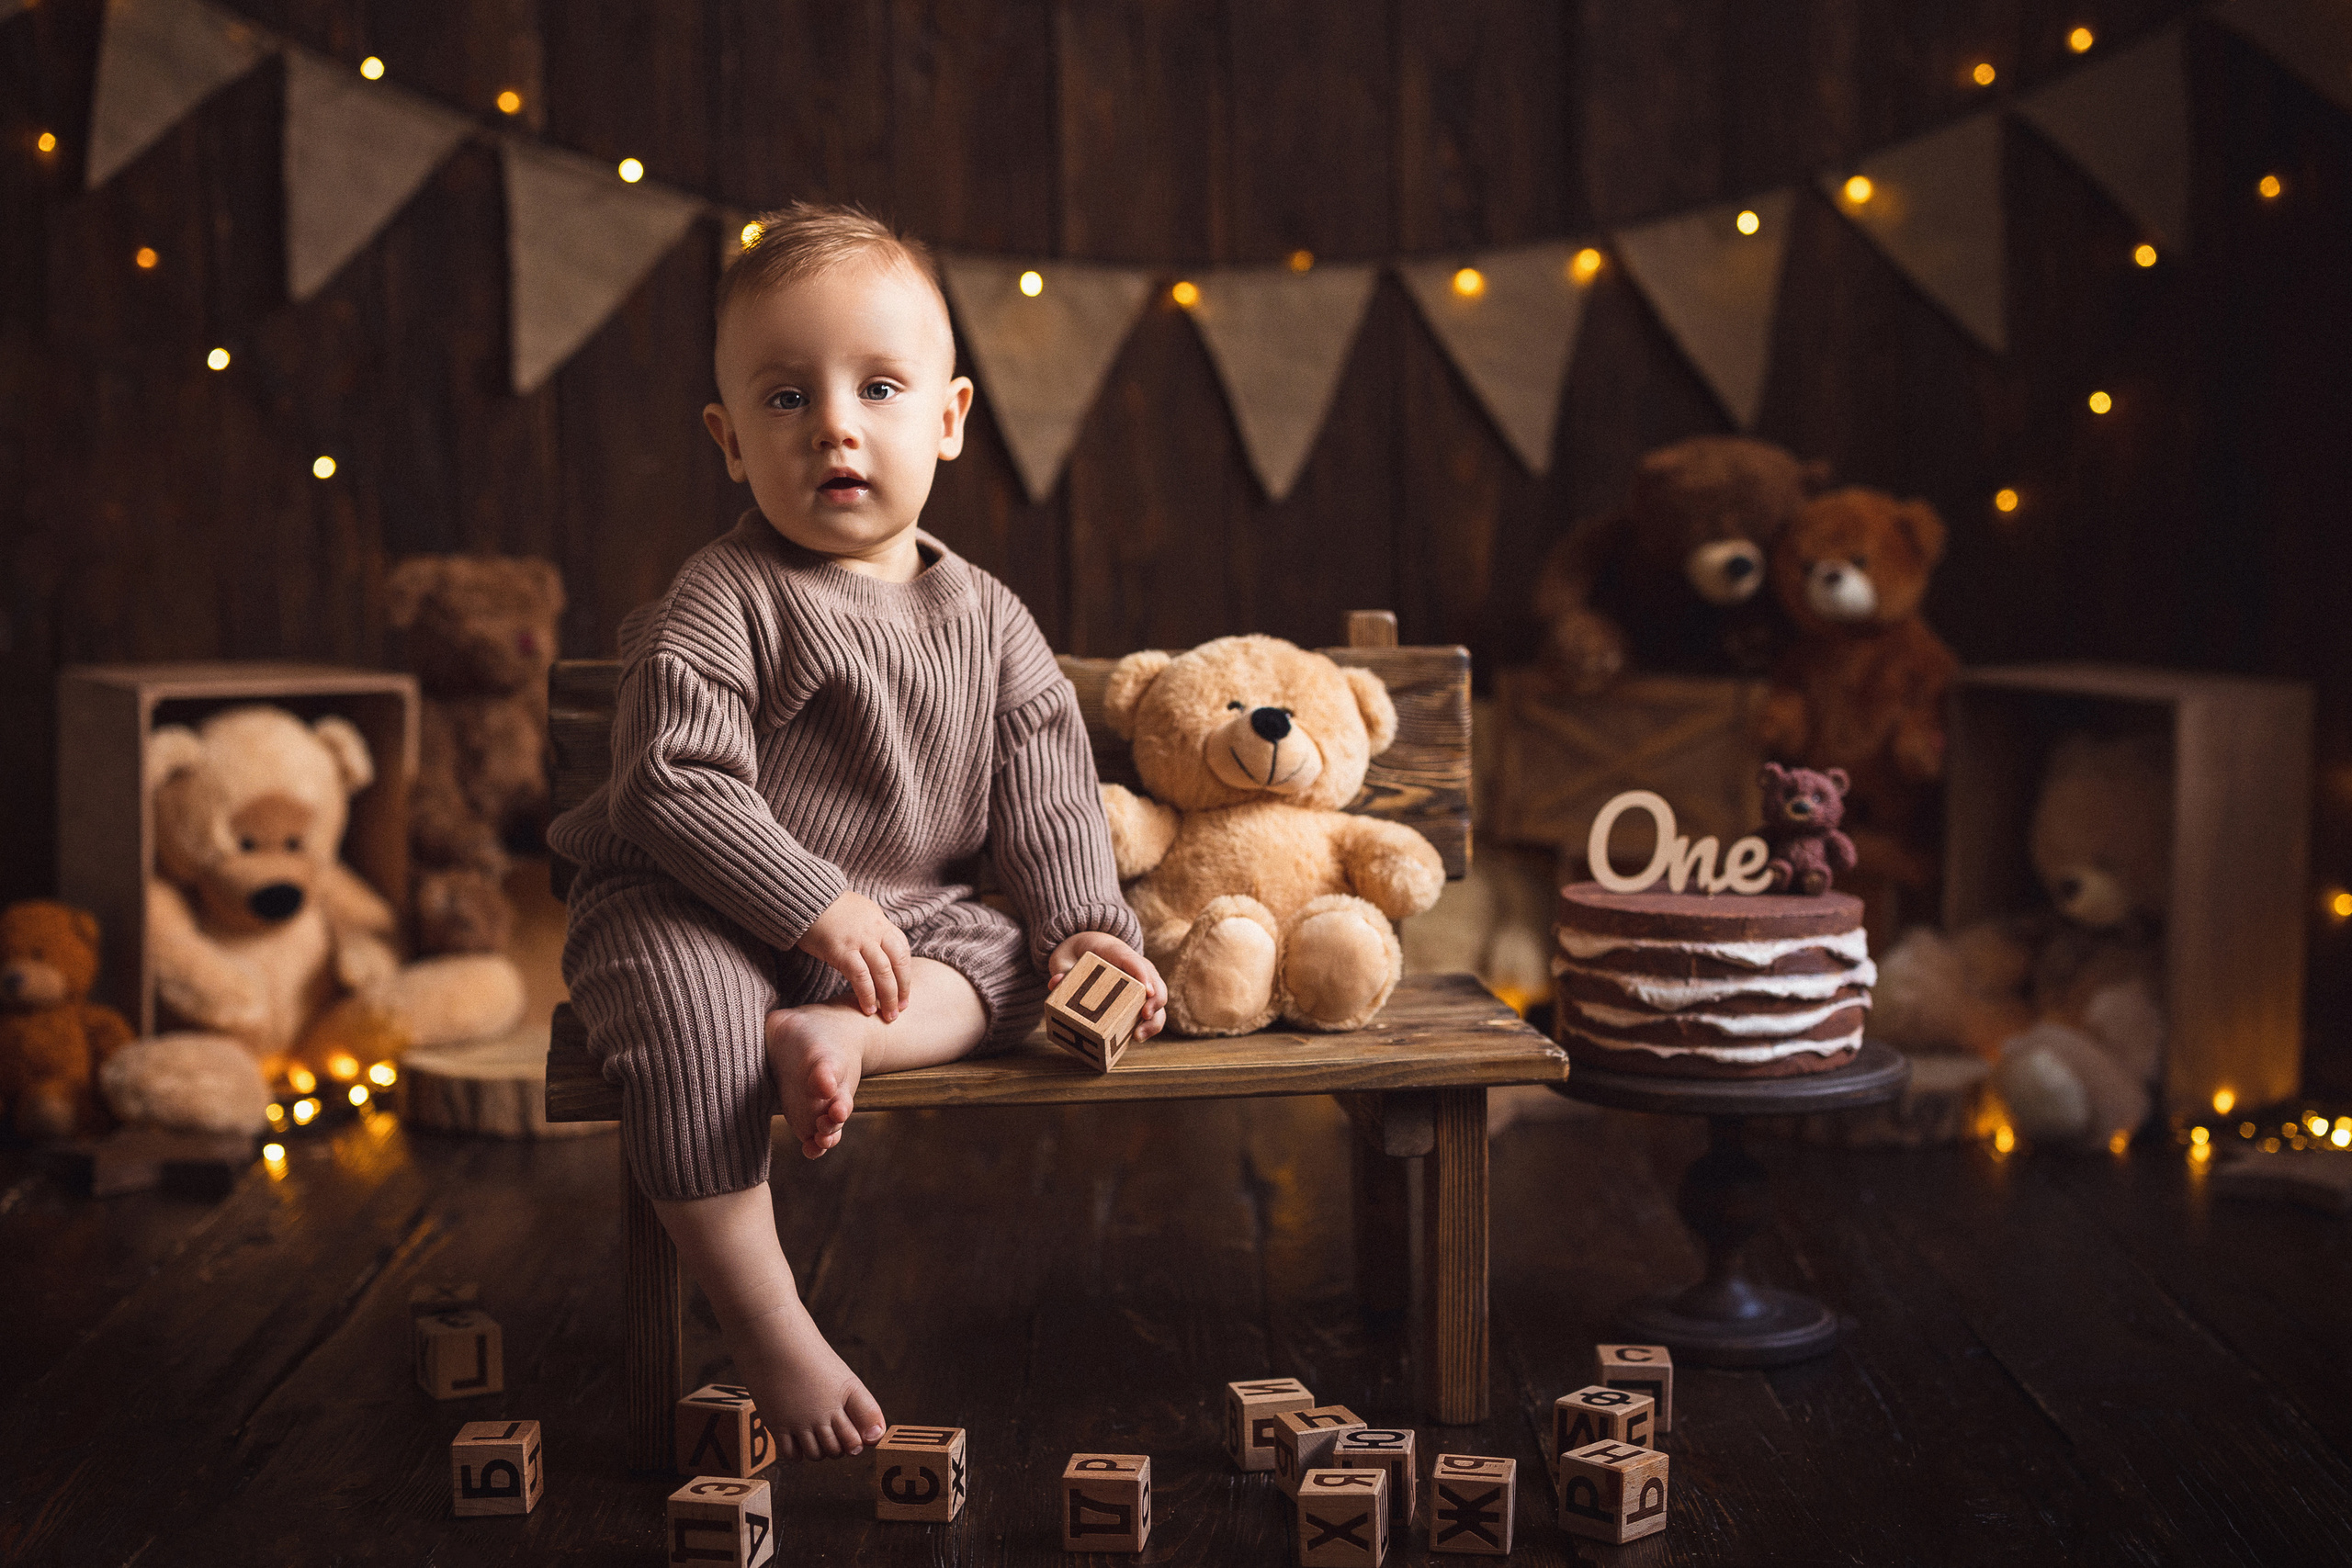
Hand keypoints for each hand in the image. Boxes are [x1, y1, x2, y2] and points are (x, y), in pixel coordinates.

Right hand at [797, 891, 913, 1021]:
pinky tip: (868, 1008)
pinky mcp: (841, 950)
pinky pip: (860, 976)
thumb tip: (878, 949)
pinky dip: (867, 994)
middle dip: (902, 989)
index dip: (906, 973)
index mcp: (881, 922)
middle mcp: (875, 931)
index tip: (905, 990)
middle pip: (898, 963)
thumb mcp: (859, 913)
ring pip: (883, 972)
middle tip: (901, 1009)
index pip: (902, 950)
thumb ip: (871, 930)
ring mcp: (860, 940)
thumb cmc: (828, 907)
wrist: (805, 897)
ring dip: (888, 997)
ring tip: (888, 1015)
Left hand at [1049, 932, 1166, 1041]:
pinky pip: (1150, 1012)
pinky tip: (1136, 1038)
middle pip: (1155, 982)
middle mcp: (1137, 968)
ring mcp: (1141, 984)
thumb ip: (1063, 969)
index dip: (1143, 975)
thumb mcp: (1066, 957)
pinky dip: (1147, 1026)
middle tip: (1145, 1016)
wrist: (1089, 949)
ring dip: (1154, 1020)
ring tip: (1138, 1036)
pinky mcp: (1139, 999)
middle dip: (1155, 1001)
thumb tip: (1056, 982)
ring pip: (1158, 1001)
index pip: (1134, 961)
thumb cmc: (1079, 953)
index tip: (1146, 991)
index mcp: (1118, 952)